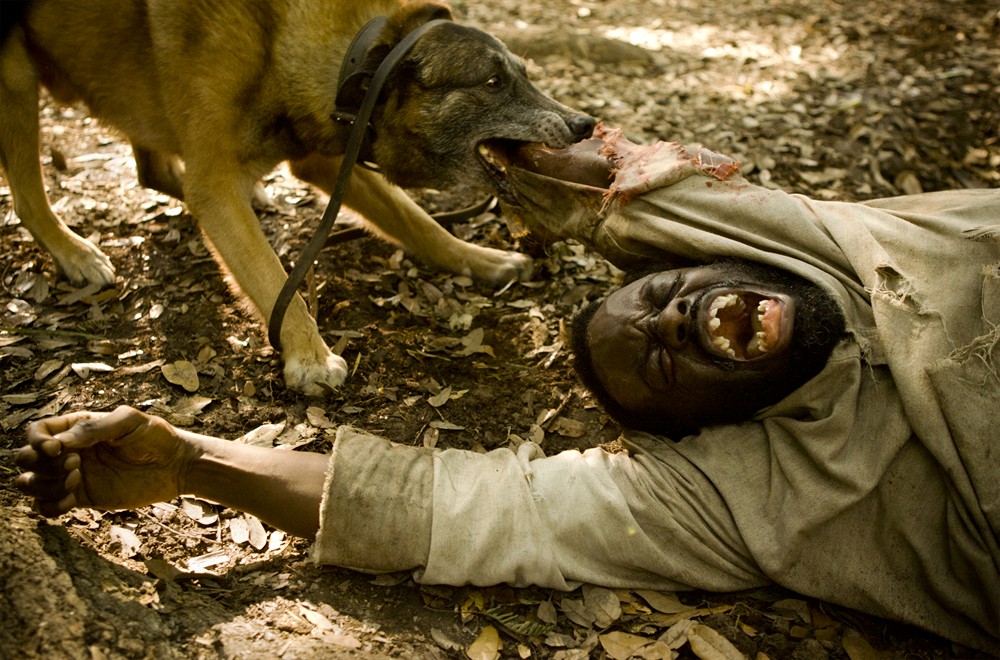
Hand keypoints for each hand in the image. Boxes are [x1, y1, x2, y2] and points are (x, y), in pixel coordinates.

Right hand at [15, 406, 199, 515]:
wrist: (176, 466)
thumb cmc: (156, 437)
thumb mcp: (129, 422)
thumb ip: (94, 429)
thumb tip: (60, 442)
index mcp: (77, 428)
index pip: (37, 432)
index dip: (36, 441)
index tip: (56, 449)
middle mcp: (69, 451)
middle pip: (26, 459)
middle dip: (41, 464)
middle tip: (76, 465)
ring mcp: (73, 476)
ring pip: (31, 483)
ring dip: (44, 485)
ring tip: (75, 482)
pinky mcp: (83, 498)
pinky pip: (47, 507)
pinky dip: (50, 507)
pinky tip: (71, 502)